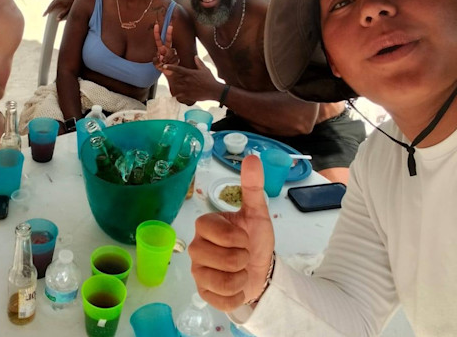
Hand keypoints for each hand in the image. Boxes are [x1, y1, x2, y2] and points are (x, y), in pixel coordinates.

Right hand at [43, 0, 77, 19]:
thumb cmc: (74, 3)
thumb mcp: (68, 9)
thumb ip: (62, 14)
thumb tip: (57, 20)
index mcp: (58, 0)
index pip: (50, 7)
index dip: (47, 12)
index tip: (43, 15)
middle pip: (51, 4)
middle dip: (48, 9)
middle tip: (45, 14)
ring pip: (53, 1)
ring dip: (51, 6)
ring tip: (49, 11)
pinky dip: (54, 3)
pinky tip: (54, 6)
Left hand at [152, 22, 177, 69]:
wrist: (168, 72)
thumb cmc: (161, 67)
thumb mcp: (156, 64)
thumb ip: (156, 61)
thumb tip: (161, 56)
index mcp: (160, 48)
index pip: (158, 40)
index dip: (157, 33)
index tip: (156, 25)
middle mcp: (167, 49)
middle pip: (169, 40)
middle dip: (169, 32)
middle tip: (170, 26)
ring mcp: (173, 53)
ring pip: (171, 52)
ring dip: (167, 59)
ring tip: (164, 64)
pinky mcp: (177, 58)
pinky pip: (175, 59)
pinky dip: (171, 63)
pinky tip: (169, 66)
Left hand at [162, 56, 217, 102]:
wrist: (214, 90)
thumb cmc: (210, 79)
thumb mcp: (205, 69)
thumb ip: (199, 63)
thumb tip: (195, 56)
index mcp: (190, 73)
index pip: (177, 69)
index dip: (170, 67)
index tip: (164, 66)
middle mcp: (187, 80)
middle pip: (175, 78)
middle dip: (172, 78)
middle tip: (172, 79)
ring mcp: (187, 88)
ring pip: (175, 87)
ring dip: (174, 87)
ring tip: (175, 87)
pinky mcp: (188, 95)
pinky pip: (178, 96)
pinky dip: (177, 95)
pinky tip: (178, 95)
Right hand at [188, 155, 274, 310]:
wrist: (260, 270)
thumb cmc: (254, 240)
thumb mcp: (257, 213)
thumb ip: (252, 187)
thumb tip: (251, 157)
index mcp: (205, 227)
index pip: (216, 231)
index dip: (237, 237)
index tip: (243, 238)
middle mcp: (196, 248)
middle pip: (222, 259)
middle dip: (242, 259)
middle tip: (243, 255)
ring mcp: (197, 272)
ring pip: (222, 280)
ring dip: (241, 277)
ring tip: (240, 271)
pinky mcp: (203, 293)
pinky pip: (222, 299)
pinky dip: (237, 295)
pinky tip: (237, 287)